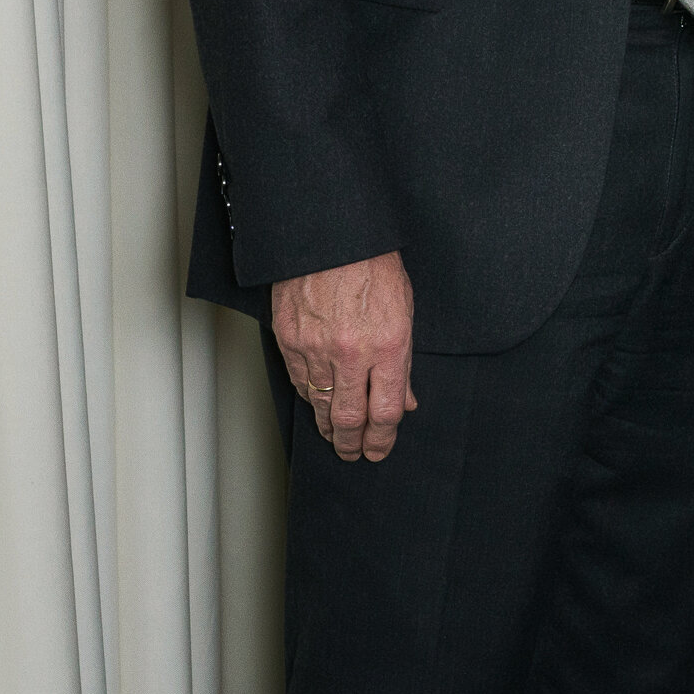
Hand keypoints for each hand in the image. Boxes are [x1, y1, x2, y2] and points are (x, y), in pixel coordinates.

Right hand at [269, 251, 418, 462]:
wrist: (331, 237)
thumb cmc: (374, 266)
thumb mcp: (405, 311)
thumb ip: (402, 361)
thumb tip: (404, 399)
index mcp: (388, 345)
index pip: (385, 411)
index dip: (383, 438)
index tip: (380, 450)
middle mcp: (351, 353)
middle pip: (348, 418)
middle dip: (353, 444)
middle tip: (355, 455)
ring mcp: (316, 349)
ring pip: (320, 406)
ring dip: (328, 428)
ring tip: (337, 439)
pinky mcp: (289, 341)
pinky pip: (300, 382)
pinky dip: (310, 399)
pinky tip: (317, 406)